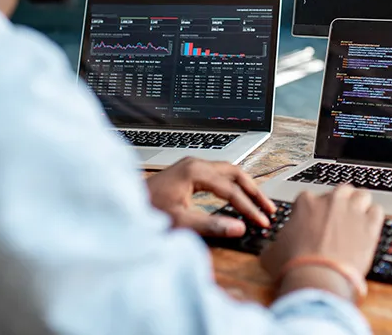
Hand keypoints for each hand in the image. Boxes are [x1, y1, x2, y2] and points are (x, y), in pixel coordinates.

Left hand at [146, 158, 275, 237]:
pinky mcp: (187, 172)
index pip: (231, 190)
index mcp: (195, 172)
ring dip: (245, 187)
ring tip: (259, 203)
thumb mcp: (180, 222)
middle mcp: (195, 164)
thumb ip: (211, 225)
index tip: (262, 221)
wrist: (123, 204)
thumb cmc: (146, 211)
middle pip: (235, 173)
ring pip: (228, 172)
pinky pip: (218, 175)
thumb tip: (239, 228)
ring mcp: (191, 166)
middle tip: (268, 209)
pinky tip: (237, 197)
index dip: (249, 207)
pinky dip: (232, 185)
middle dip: (254, 192)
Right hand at [260, 185, 383, 296]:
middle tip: (338, 220)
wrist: (317, 278)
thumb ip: (275, 244)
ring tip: (356, 220)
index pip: (312, 198)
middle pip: (340, 191)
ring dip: (359, 205)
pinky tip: (369, 228)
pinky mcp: (370, 224)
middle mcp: (331, 200)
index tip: (315, 224)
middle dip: (340, 203)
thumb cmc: (294, 265)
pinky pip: (377, 211)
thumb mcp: (272, 253)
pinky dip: (373, 218)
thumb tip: (272, 248)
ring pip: (362, 195)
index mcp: (306, 202)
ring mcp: (352, 210)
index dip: (314, 211)